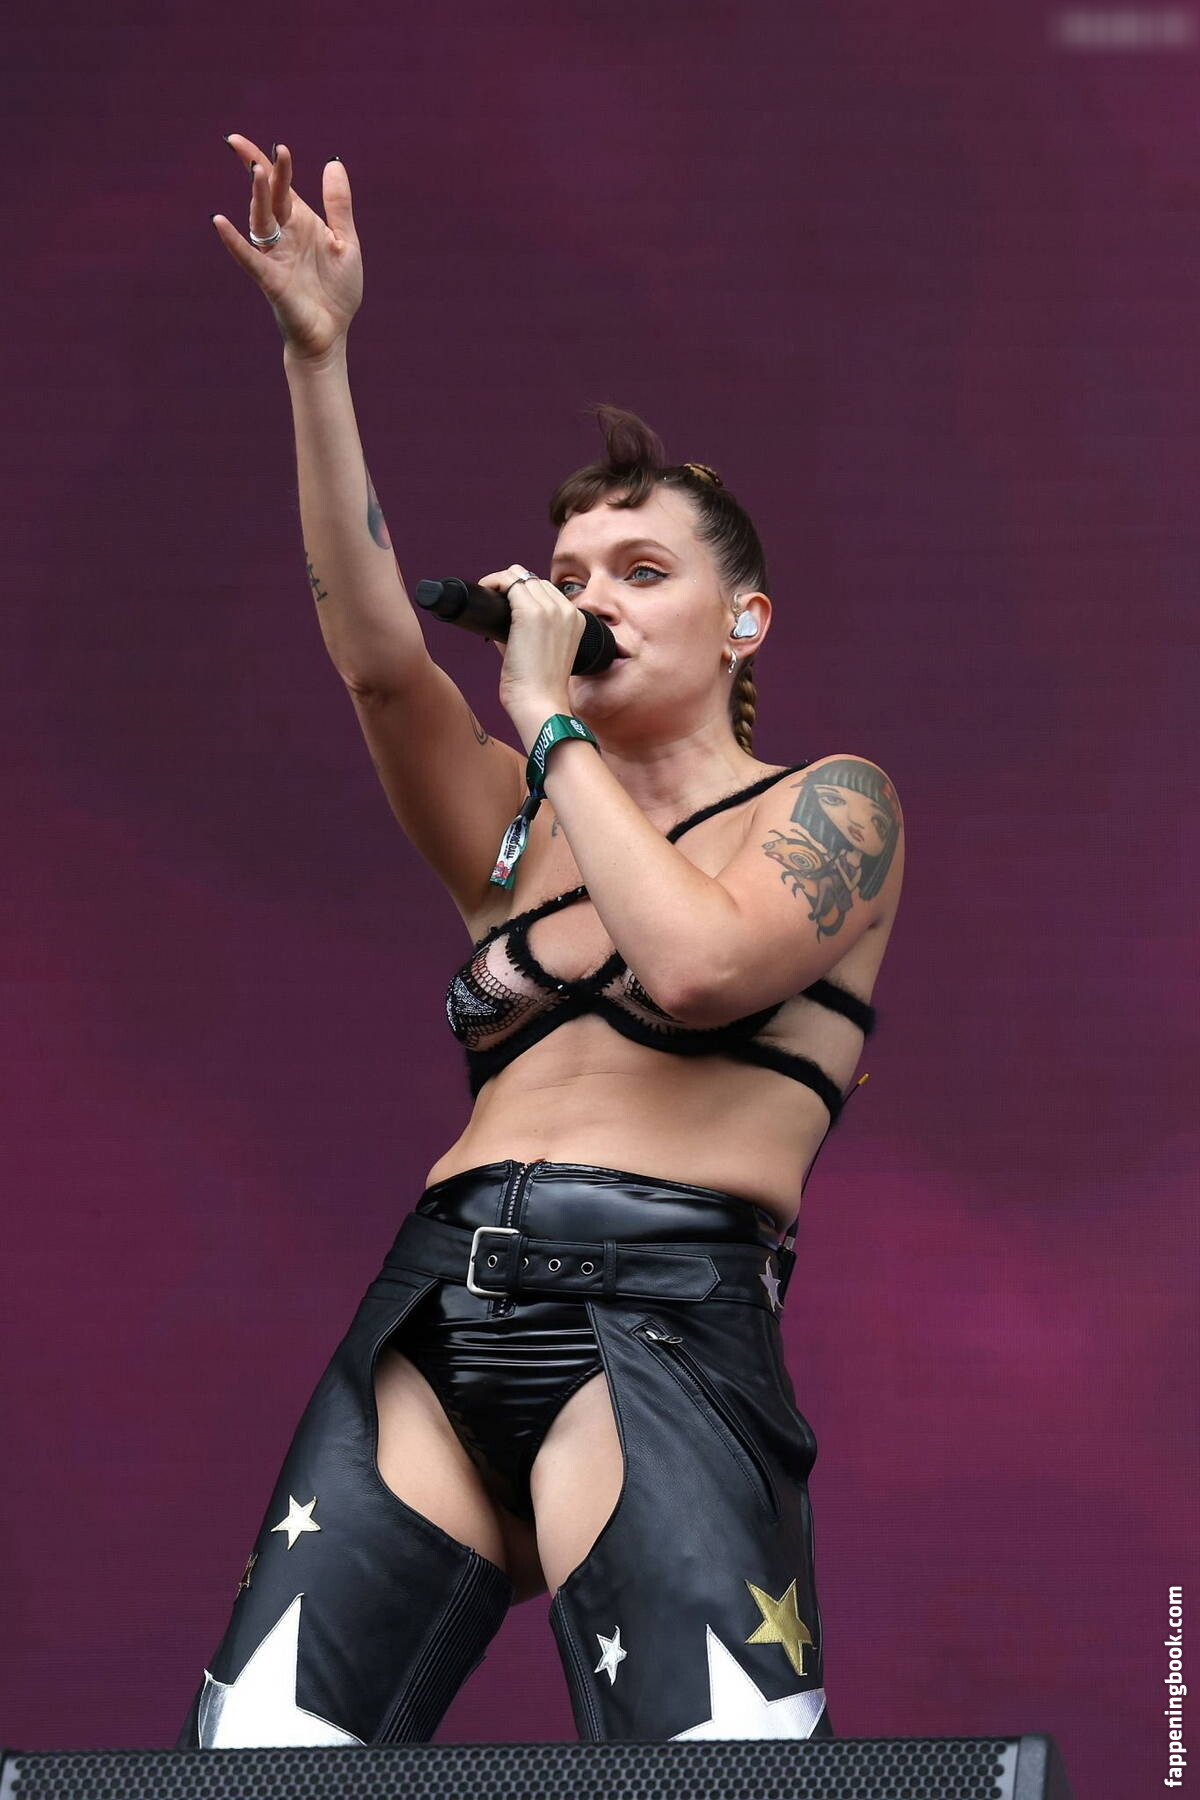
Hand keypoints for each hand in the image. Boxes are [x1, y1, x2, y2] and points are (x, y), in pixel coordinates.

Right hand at [211, 135, 362, 360]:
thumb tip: (332, 162)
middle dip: (261, 171)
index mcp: (301, 223)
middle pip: (268, 197)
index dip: (268, 162)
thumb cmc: (336, 292)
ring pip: (260, 220)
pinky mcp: (270, 280)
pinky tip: (220, 223)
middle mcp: (284, 235)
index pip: (279, 186)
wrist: (331, 334)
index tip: (253, 141)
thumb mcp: (346, 242)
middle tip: (250, 147)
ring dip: (256, 196)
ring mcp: (274, 257)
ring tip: (255, 171)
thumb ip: (338, 205)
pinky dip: (234, 241)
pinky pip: (248, 258)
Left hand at [478, 565, 585, 745]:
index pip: (546, 589)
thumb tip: (501, 617)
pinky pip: (509, 583)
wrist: (541, 703)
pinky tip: (485, 591)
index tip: (505, 601)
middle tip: (491, 597)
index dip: (522, 591)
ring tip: (487, 593)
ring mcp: (551, 609)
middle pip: (532, 579)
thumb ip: (529, 631)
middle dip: (510, 584)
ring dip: (501, 581)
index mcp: (576, 619)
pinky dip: (494, 582)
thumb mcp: (543, 652)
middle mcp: (567, 610)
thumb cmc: (539, 686)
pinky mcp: (531, 613)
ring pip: (520, 575)